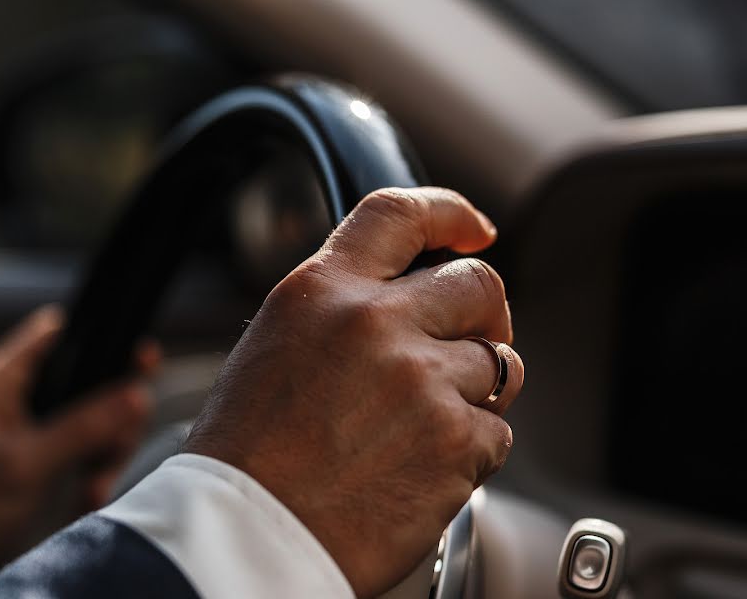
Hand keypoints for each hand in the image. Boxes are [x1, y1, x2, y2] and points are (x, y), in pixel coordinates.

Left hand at [0, 306, 156, 598]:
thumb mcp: (23, 465)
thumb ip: (82, 427)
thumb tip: (135, 395)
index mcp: (0, 384)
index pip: (56, 335)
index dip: (99, 338)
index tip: (137, 360)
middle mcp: (16, 403)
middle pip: (87, 383)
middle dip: (113, 414)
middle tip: (116, 445)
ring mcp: (27, 435)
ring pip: (90, 422)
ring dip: (104, 453)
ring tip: (94, 487)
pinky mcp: (35, 467)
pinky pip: (79, 457)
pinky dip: (90, 475)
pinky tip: (86, 497)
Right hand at [184, 187, 524, 596]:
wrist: (247, 533)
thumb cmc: (248, 452)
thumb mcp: (279, 343)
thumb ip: (345, 309)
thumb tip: (410, 299)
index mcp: (325, 292)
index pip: (402, 214)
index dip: (451, 213)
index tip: (476, 229)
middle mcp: (377, 323)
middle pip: (479, 284)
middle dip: (488, 312)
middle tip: (475, 339)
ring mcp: (422, 381)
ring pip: (500, 363)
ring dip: (477, 389)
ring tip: (426, 423)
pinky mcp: (454, 442)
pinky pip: (497, 432)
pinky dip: (473, 449)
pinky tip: (422, 466)